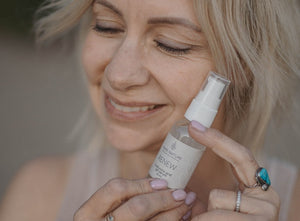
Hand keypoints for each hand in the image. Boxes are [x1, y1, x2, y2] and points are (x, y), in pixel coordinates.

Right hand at [74, 177, 202, 220]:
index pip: (115, 189)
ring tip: (188, 203)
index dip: (141, 184)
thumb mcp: (105, 210)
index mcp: (87, 213)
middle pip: (136, 208)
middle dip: (163, 199)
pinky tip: (181, 217)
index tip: (163, 182)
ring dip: (174, 213)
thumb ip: (126, 196)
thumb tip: (161, 182)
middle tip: (182, 192)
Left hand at [188, 120, 279, 220]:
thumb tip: (185, 191)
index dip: (217, 140)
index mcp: (257, 189)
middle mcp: (267, 201)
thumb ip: (211, 196)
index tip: (194, 126)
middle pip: (216, 195)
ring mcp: (264, 217)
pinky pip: (214, 219)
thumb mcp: (221, 208)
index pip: (239, 156)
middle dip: (202, 211)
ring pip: (214, 212)